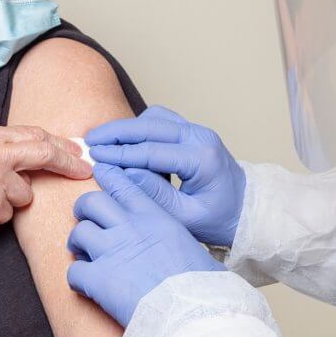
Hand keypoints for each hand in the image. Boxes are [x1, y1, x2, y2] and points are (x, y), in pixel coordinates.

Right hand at [0, 125, 92, 235]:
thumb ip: (2, 146)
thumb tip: (40, 150)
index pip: (36, 135)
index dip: (62, 144)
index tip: (79, 152)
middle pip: (44, 154)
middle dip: (69, 163)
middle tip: (85, 170)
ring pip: (26, 193)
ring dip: (13, 199)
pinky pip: (10, 213)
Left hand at [67, 163, 224, 326]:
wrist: (191, 313)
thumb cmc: (199, 284)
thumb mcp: (189, 244)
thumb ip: (171, 233)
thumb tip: (175, 241)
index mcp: (154, 216)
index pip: (122, 184)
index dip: (108, 178)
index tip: (102, 178)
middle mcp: (129, 227)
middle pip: (91, 202)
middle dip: (84, 211)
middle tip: (89, 224)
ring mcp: (111, 251)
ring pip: (78, 232)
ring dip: (79, 244)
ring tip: (86, 256)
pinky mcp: (97, 279)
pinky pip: (74, 271)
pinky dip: (78, 279)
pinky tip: (88, 286)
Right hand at [85, 106, 245, 246]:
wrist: (245, 210)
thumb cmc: (218, 218)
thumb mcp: (185, 217)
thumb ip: (154, 195)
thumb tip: (122, 174)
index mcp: (202, 159)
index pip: (151, 150)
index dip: (119, 153)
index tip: (94, 157)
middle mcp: (201, 137)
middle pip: (150, 125)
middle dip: (116, 132)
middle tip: (90, 140)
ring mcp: (197, 131)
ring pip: (154, 117)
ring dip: (128, 127)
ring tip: (103, 141)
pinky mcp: (192, 132)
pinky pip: (161, 121)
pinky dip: (140, 128)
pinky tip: (124, 143)